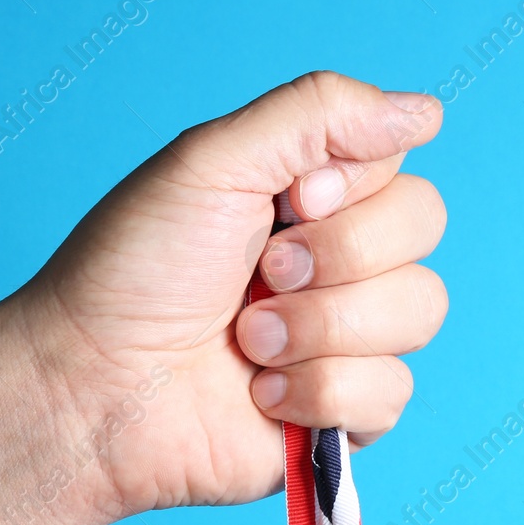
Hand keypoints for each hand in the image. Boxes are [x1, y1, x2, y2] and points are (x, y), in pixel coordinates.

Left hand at [16, 71, 447, 514]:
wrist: (93, 386)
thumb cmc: (132, 271)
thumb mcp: (214, 159)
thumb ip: (321, 114)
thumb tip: (430, 111)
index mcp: (316, 196)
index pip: (400, 165)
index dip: (350, 189)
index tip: (284, 204)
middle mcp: (342, 262)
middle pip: (425, 229)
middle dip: (336, 257)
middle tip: (260, 277)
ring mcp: (349, 339)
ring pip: (419, 311)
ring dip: (320, 329)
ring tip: (248, 343)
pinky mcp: (346, 414)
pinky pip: (391, 392)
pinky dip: (316, 393)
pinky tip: (259, 396)